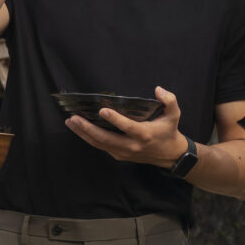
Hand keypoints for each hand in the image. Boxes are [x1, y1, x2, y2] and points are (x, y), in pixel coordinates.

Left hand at [66, 86, 188, 167]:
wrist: (169, 155)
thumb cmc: (168, 131)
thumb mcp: (174, 114)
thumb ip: (169, 100)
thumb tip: (158, 89)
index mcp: (144, 134)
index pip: (127, 127)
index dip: (115, 120)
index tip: (102, 110)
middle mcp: (131, 146)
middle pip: (106, 139)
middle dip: (88, 128)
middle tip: (74, 117)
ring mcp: (123, 152)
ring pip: (99, 144)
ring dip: (83, 133)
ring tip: (71, 121)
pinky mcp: (118, 155)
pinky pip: (100, 146)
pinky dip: (88, 137)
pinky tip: (78, 128)